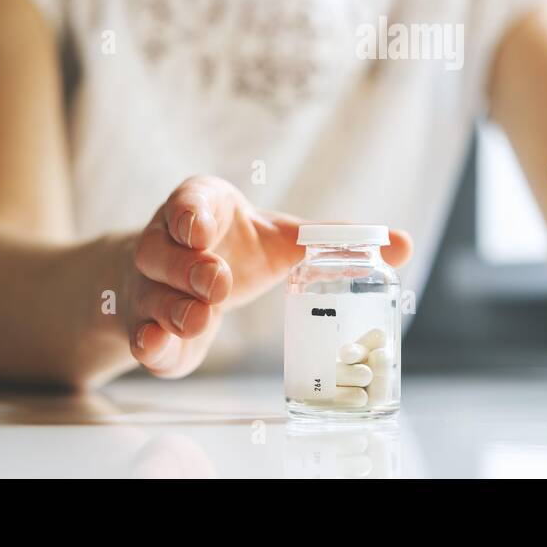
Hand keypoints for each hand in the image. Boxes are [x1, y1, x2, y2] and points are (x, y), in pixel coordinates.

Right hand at [120, 175, 412, 377]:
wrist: (182, 274)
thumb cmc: (238, 246)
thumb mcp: (283, 237)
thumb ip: (334, 240)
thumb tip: (406, 243)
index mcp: (200, 209)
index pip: (187, 201)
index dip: (190, 213)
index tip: (201, 228)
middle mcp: (165, 244)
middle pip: (160, 250)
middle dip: (189, 267)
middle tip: (219, 282)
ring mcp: (150, 287)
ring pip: (151, 295)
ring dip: (175, 307)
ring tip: (204, 318)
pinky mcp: (147, 327)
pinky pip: (140, 336)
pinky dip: (149, 343)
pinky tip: (161, 345)